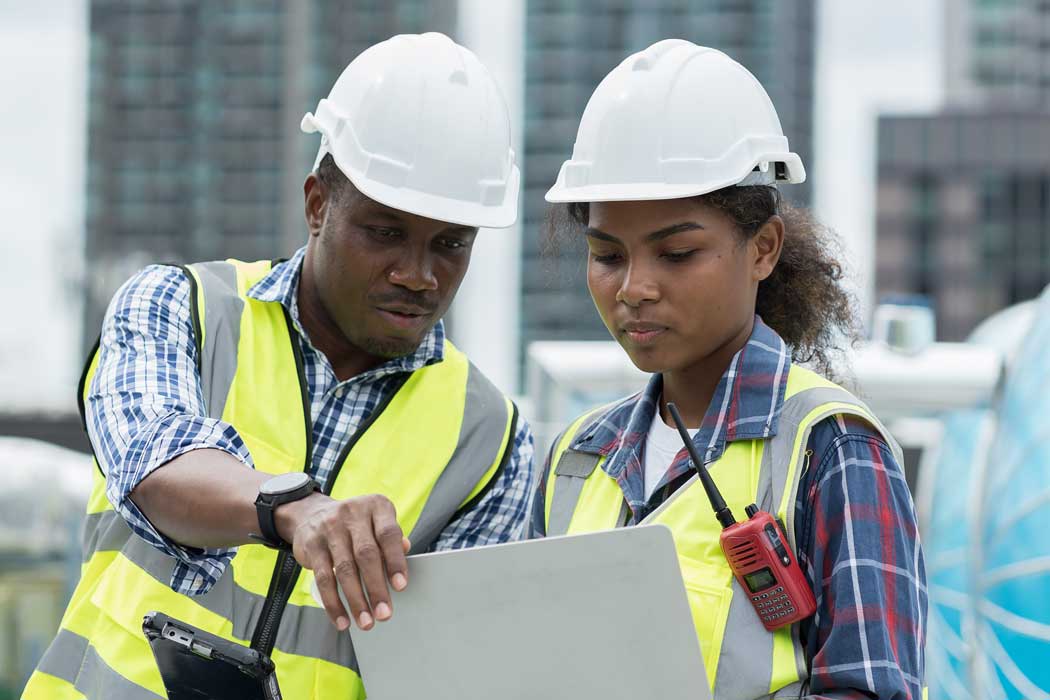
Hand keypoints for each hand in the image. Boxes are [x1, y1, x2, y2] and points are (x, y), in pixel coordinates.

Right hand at [276, 493, 410, 630]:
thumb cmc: (357, 525)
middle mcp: (352, 513)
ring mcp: (330, 528)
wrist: (313, 513)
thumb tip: (406, 552)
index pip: (388, 534)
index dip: (395, 561)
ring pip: (344, 569)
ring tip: (365, 622)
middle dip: (376, 588)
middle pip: (366, 554)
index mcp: (376, 506)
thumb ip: (391, 539)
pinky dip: (333, 603)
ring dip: (356, 600)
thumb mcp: (377, 522)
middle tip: (384, 613)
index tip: (401, 587)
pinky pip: (323, 578)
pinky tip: (342, 619)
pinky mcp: (311, 545)